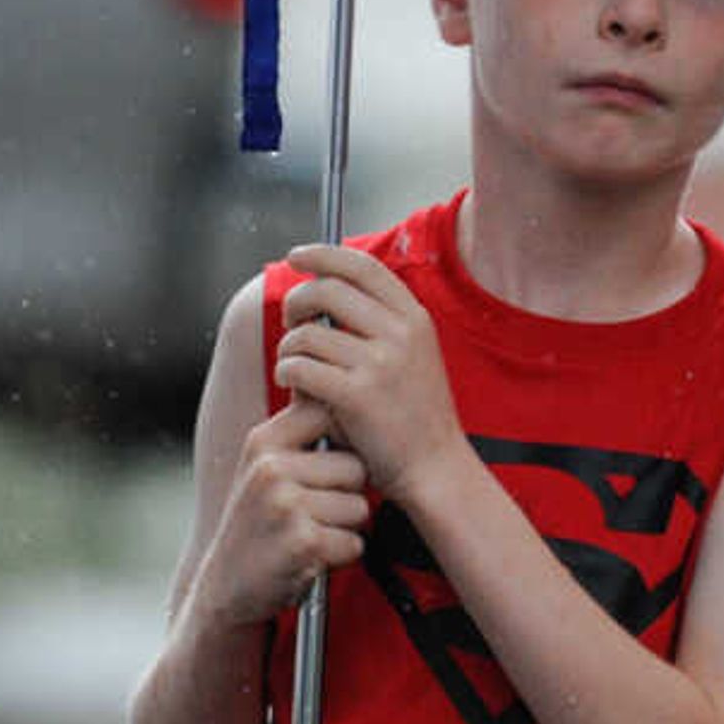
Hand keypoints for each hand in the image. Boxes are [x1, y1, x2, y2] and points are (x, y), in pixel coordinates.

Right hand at [196, 396, 370, 625]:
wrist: (224, 588)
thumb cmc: (257, 525)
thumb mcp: (263, 469)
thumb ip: (297, 436)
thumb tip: (339, 389)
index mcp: (263, 442)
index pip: (328, 413)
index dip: (343, 440)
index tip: (330, 464)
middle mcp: (271, 468)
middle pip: (356, 467)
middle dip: (347, 495)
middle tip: (313, 515)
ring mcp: (285, 505)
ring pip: (360, 508)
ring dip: (344, 529)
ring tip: (309, 535)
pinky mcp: (302, 542)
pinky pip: (354, 542)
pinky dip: (340, 557)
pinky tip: (310, 558)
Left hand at [274, 242, 466, 498]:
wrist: (436, 468)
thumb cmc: (413, 416)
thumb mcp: (412, 356)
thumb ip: (378, 323)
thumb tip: (321, 289)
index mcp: (414, 319)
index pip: (362, 266)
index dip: (324, 255)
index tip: (297, 257)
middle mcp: (400, 334)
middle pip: (326, 290)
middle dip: (296, 301)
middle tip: (290, 321)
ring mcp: (380, 364)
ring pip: (306, 333)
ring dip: (288, 348)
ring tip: (293, 367)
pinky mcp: (357, 396)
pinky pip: (299, 367)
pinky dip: (287, 373)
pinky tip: (295, 387)